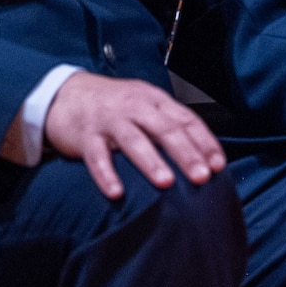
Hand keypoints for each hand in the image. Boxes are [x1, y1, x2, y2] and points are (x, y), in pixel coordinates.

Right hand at [44, 72, 225, 198]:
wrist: (67, 94)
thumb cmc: (114, 106)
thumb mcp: (145, 107)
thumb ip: (168, 125)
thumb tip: (201, 157)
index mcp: (154, 100)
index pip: (186, 119)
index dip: (204, 142)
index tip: (218, 165)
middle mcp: (134, 107)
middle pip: (164, 129)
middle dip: (185, 153)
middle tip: (202, 177)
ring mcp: (109, 120)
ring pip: (133, 140)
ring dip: (151, 161)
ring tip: (166, 182)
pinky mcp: (85, 136)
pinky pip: (96, 157)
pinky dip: (106, 174)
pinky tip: (116, 192)